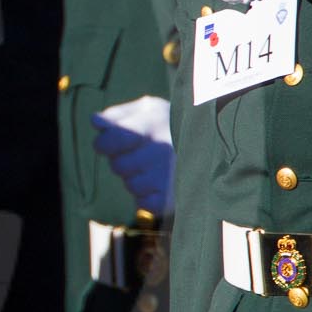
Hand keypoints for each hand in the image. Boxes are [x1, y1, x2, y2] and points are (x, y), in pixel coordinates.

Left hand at [92, 96, 174, 215]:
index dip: (104, 143)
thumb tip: (94, 122)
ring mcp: (169, 176)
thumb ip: (118, 115)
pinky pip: (144, 203)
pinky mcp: (175, 198)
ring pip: (131, 185)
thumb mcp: (149, 109)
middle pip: (118, 166)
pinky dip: (148, 196)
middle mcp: (161, 151)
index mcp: (152, 125)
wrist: (216, 142)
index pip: (111, 140)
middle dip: (124, 160)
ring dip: (137, 178)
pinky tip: (162, 183)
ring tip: (155, 168)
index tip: (108, 143)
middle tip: (142, 153)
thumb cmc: (173, 124)